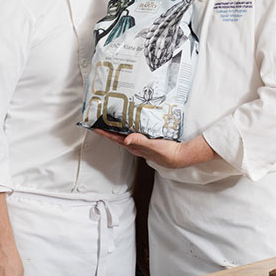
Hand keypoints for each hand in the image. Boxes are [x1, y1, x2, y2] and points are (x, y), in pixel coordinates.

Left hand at [94, 129, 217, 168]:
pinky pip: (136, 132)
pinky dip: (130, 127)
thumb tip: (126, 139)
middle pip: (118, 136)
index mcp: (134, 147)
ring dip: (118, 128)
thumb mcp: (153, 146)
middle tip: (100, 120)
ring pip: (126, 134)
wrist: (180, 156)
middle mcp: (136, 145)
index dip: (105, 133)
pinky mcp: (148, 140)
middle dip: (108, 129)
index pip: (115, 139)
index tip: (94, 126)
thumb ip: (140, 142)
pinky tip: (132, 123)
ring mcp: (142, 143)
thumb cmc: (166, 153)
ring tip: (112, 119)